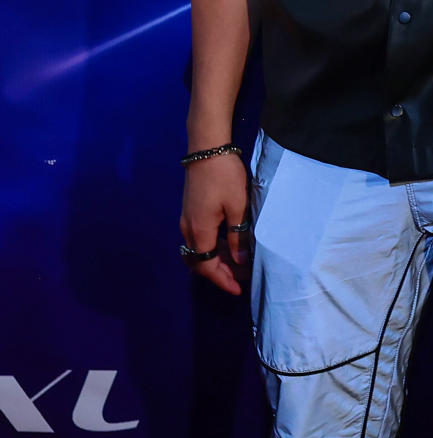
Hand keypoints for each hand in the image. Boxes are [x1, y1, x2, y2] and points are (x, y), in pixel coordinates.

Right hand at [180, 153, 250, 295]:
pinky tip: (227, 244)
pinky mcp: (189, 210)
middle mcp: (188, 228)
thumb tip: (239, 260)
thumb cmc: (224, 175)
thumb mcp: (237, 205)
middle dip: (219, 273)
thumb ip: (237, 234)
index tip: (239, 289)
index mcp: (199, 230)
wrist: (206, 148)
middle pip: (200, 262)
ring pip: (198, 250)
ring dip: (215, 260)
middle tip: (241, 277)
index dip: (222, 280)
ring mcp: (186, 219)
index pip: (208, 266)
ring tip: (237, 263)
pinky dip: (211, 247)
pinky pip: (198, 238)